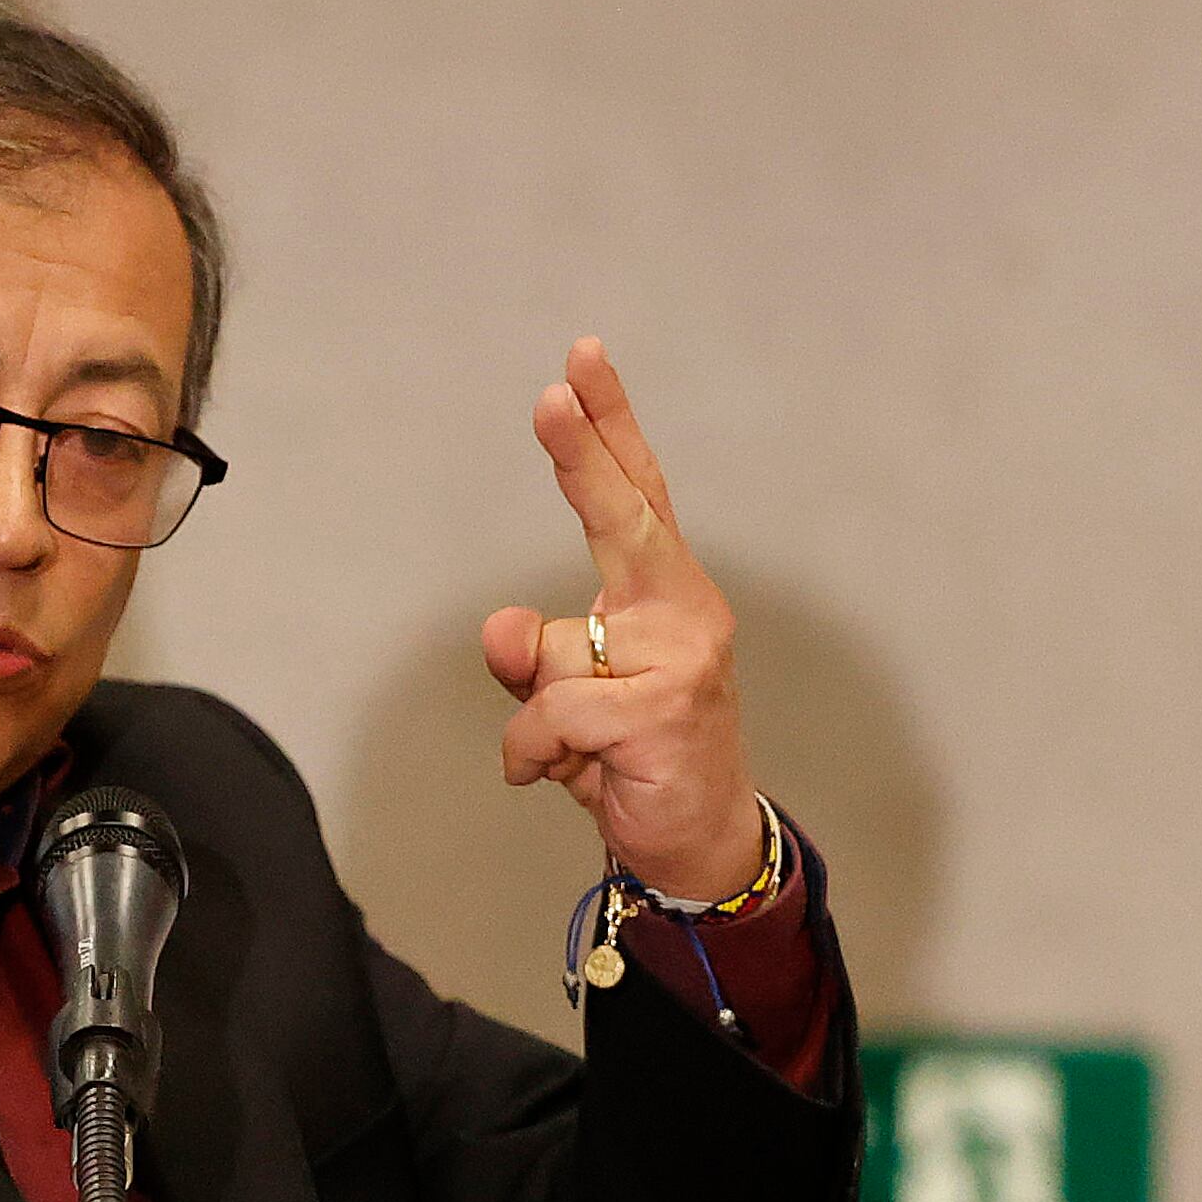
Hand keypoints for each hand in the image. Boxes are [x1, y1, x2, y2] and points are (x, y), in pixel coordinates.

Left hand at [481, 338, 764, 900]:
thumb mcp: (565, 698)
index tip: (580, 359)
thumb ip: (531, 656)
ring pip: (554, 655)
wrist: (699, 841)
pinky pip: (551, 713)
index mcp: (662, 591)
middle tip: (551, 394)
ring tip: (574, 749)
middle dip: (583, 455)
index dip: (607, 426)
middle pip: (625, 518)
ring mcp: (682, 658)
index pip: (636, 492)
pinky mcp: (664, 710)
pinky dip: (537, 751)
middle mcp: (683, 609)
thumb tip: (502, 624)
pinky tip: (568, 772)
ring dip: (541, 714)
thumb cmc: (633, 755)